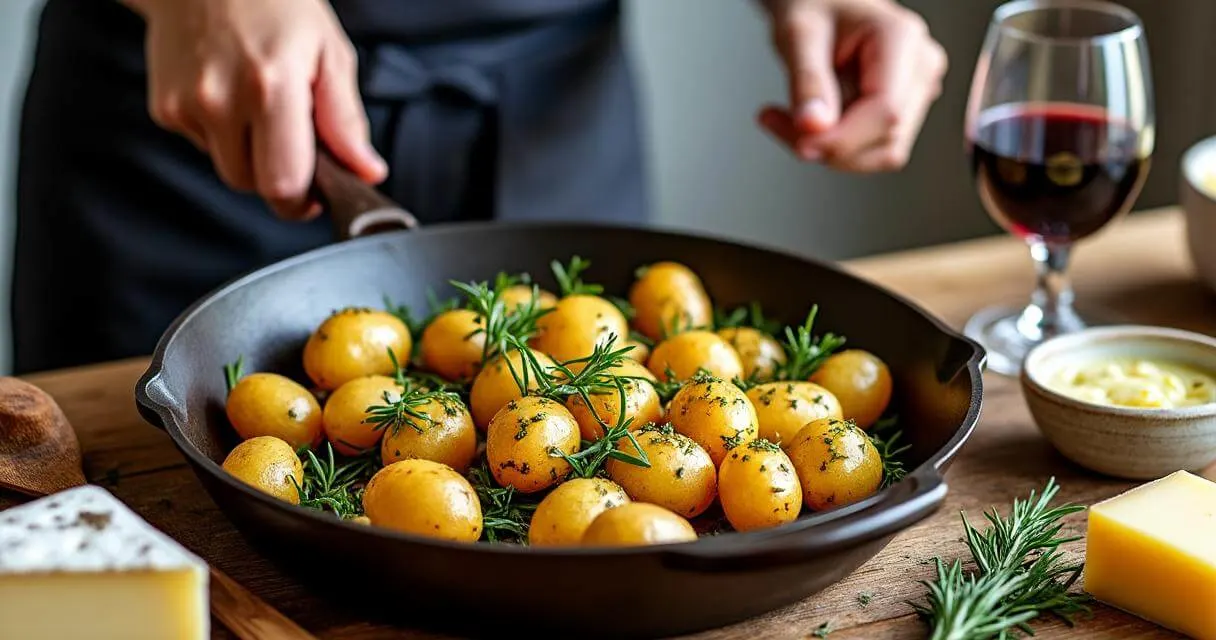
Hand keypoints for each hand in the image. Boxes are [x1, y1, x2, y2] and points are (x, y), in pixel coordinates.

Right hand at [123, 0, 387, 218]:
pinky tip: (232, 97)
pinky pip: (205, 148)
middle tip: (296, 143)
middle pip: (254, 186)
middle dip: (281, 178)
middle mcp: (221, 100)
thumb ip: (346, 120)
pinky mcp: (164, 108)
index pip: (284, 184)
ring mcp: (187, 105)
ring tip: (262, 109)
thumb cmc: (276, 5)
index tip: (319, 193)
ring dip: (252, 157)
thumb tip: (366, 171)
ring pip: (229, 170)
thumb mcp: (329, 52)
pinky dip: (224, 136)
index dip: (305, 201)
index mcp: (272, 87)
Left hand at [757, 0, 947, 171]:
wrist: (821, 2)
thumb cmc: (812, 5)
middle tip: (776, 121)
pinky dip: (837, 146)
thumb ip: (807, 80)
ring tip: (788, 118)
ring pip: (883, 152)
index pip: (886, 112)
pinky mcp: (904, 108)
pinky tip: (810, 122)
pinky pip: (875, 148)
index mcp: (901, 38)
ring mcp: (917, 90)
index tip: (799, 142)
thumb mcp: (797, 34)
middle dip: (830, 145)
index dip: (842, 139)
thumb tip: (814, 128)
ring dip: (832, 150)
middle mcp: (920, 66)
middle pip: (887, 137)